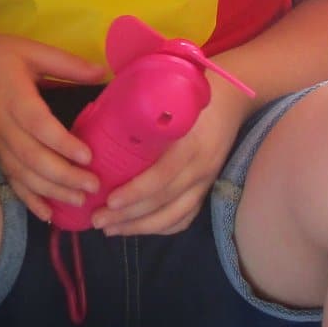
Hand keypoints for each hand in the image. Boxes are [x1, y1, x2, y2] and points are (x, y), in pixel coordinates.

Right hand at [0, 31, 102, 220]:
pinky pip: (10, 180)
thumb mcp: (31, 49)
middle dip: (63, 176)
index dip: (61, 142)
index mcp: (13, 94)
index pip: (37, 123)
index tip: (87, 156)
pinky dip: (28, 199)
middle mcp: (2, 122)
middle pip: (31, 156)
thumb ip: (67, 63)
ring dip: (50, 191)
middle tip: (93, 186)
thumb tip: (105, 74)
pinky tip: (48, 214)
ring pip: (22, 173)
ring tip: (79, 201)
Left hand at [94, 86, 251, 236]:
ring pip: (174, 217)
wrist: (229, 101)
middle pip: (164, 201)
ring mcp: (205, 182)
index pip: (162, 176)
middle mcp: (199, 168)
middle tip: (98, 220)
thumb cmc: (188, 96)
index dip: (135, 192)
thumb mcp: (167, 101)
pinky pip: (185, 218)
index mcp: (188, 144)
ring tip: (111, 230)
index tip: (109, 200)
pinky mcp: (206, 190)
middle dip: (129, 216)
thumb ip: (140, 119)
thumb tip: (100, 136)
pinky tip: (138, 229)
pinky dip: (161, 228)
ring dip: (140, 228)